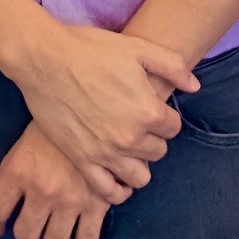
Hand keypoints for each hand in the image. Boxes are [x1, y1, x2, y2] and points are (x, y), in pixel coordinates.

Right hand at [0, 20, 199, 194]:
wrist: (44, 58)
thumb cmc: (90, 49)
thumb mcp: (137, 48)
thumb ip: (172, 66)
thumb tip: (194, 86)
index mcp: (148, 111)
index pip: (174, 127)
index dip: (165, 116)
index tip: (151, 107)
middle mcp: (130, 137)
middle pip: (159, 151)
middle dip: (153, 138)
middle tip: (137, 124)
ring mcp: (105, 152)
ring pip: (139, 176)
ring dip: (139, 163)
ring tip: (128, 148)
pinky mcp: (81, 160)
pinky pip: (107, 190)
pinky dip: (117, 190)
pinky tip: (117, 178)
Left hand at [0, 122, 122, 238]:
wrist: (94, 109)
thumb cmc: (53, 127)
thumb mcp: (23, 146)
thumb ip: (10, 175)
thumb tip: (0, 203)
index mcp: (18, 172)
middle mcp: (42, 191)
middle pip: (25, 234)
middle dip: (26, 232)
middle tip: (31, 225)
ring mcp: (70, 200)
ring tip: (54, 230)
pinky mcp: (97, 204)